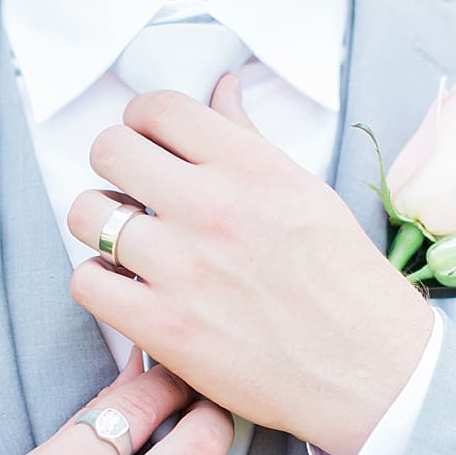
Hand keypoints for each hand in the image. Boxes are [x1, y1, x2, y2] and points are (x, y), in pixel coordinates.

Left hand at [65, 73, 433, 454]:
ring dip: (99, 225)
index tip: (149, 147)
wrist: (369, 369)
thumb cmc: (342, 278)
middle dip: (113, 167)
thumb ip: (248, 137)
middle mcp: (211, 207)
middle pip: (108, 150)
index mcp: (250, 166)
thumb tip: (221, 85)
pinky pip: (86, 282)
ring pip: (87, 215)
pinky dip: (97, 282)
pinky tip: (124, 287)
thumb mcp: (305, 190)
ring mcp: (183, 267)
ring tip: (126, 242)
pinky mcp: (163, 325)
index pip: (157, 108)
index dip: (141, 124)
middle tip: (131, 192)